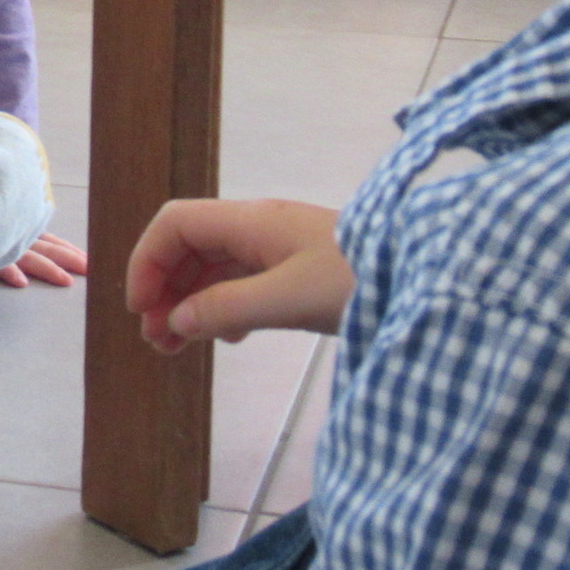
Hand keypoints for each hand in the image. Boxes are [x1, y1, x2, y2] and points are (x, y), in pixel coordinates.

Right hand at [0, 230, 85, 287]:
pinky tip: (21, 282)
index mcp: (20, 231)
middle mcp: (15, 237)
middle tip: (91, 271)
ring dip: (48, 268)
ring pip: (28, 257)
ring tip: (66, 280)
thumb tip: (35, 246)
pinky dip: (10, 271)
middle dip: (71, 260)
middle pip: (48, 250)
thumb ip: (16, 237)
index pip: (50, 242)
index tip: (88, 260)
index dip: (70, 250)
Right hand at [126, 198, 350, 351]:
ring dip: (189, 303)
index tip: (140, 310)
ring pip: (215, 268)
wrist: (429, 278)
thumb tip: (176, 322)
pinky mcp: (299, 271)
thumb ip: (228, 309)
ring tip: (176, 347)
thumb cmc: (360, 280)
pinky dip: (222, 308)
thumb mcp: (289, 299)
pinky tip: (228, 338)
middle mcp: (259, 228)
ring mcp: (280, 248)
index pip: (175, 225)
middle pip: (190, 247)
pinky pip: (243, 283)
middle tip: (155, 340)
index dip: (147, 262)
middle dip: (165, 289)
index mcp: (252, 222)